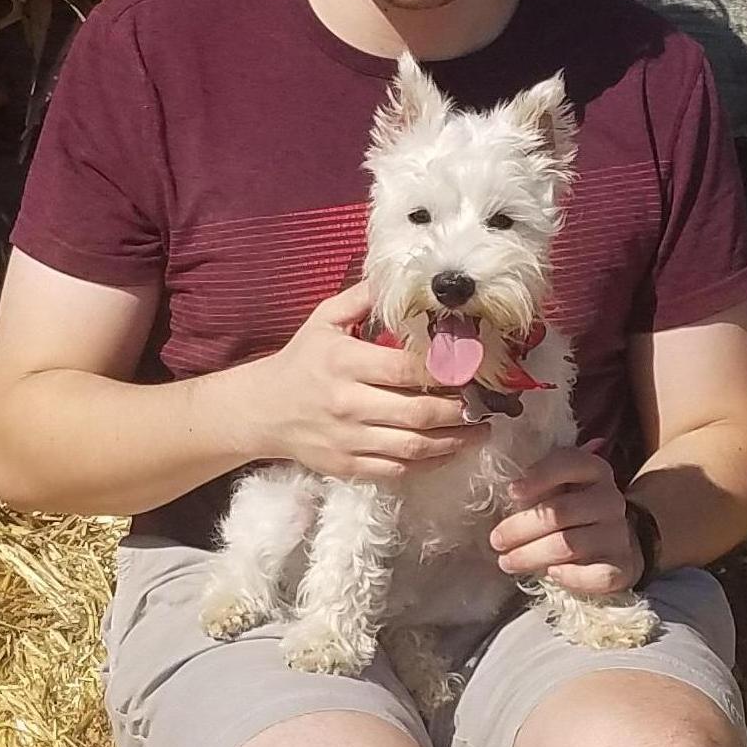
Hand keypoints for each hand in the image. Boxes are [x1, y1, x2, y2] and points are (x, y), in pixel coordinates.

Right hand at [241, 281, 484, 480]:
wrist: (262, 411)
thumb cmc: (301, 361)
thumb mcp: (324, 319)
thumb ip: (364, 298)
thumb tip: (400, 276)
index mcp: (345, 362)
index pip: (406, 368)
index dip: (445, 370)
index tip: (472, 366)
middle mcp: (348, 403)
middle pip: (418, 412)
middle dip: (460, 409)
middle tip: (484, 403)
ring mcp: (348, 439)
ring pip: (414, 446)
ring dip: (454, 441)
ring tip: (480, 430)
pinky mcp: (348, 467)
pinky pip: (398, 470)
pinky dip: (429, 463)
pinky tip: (449, 450)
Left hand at [490, 447, 640, 594]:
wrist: (609, 546)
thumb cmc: (570, 514)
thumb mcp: (555, 491)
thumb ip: (536, 487)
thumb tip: (511, 494)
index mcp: (594, 471)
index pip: (570, 463)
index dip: (540, 476)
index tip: (511, 492)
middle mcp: (611, 499)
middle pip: (560, 512)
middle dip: (521, 528)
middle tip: (496, 541)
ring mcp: (619, 534)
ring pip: (570, 545)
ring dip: (532, 555)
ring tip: (507, 562)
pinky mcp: (624, 566)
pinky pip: (598, 574)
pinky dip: (572, 576)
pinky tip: (551, 574)